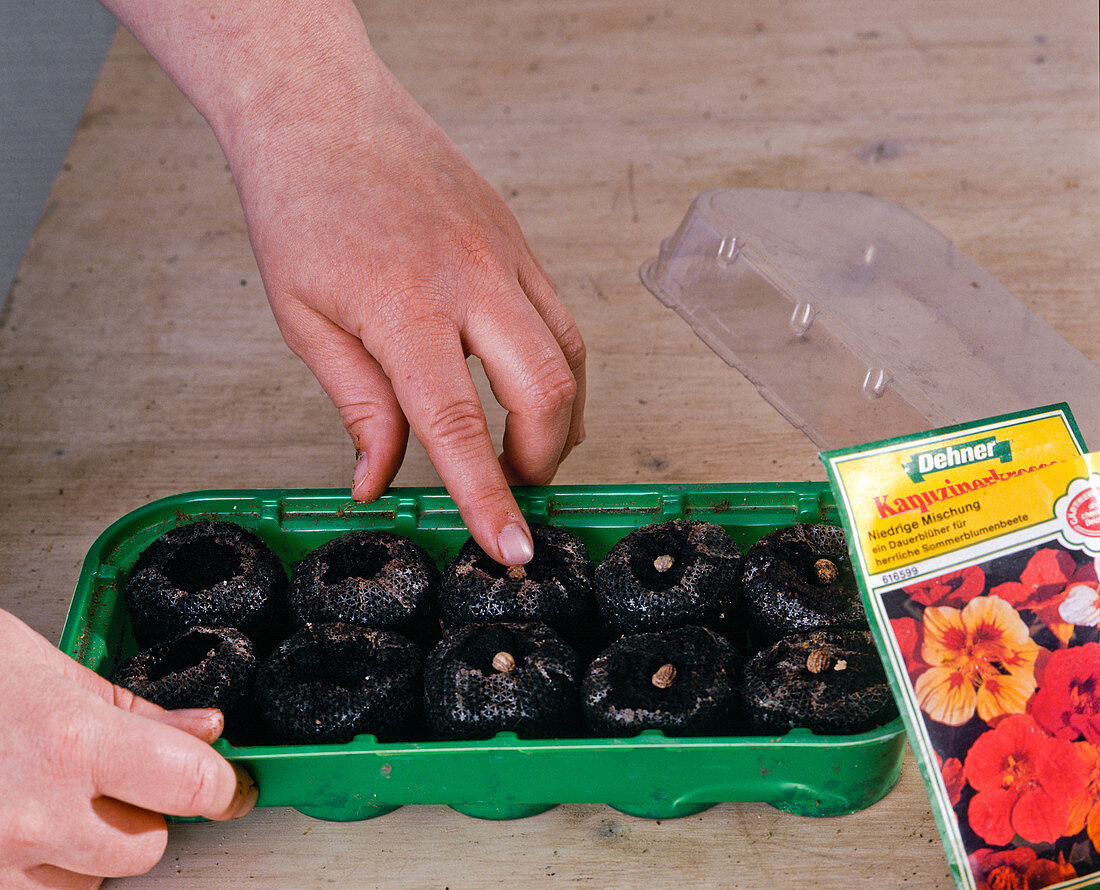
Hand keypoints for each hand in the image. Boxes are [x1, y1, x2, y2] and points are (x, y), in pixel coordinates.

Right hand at [0, 610, 256, 887]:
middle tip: (113, 779)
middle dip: (143, 815)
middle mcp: (34, 815)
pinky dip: (41, 873)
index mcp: (70, 743)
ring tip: (48, 796)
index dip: (223, 787)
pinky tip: (20, 829)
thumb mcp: (48, 672)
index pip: (191, 786)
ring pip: (91, 884)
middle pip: (146, 848)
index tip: (230, 786)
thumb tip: (205, 731)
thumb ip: (135, 711)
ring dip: (87, 850)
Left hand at [100, 0, 585, 565]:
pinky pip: (563, 319)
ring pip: (569, 359)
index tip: (513, 550)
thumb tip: (376, 482)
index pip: (457, 425)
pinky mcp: (519, 242)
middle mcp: (470, 281)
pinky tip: (534, 391)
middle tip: (512, 491)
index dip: (488, 499)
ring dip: (559, 421)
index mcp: (403, 308)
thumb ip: (356, 406)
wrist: (325, 112)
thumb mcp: (305, 320)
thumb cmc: (302, 207)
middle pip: (545, 393)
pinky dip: (560, 371)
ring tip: (526, 450)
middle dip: (540, 461)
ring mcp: (504, 257)